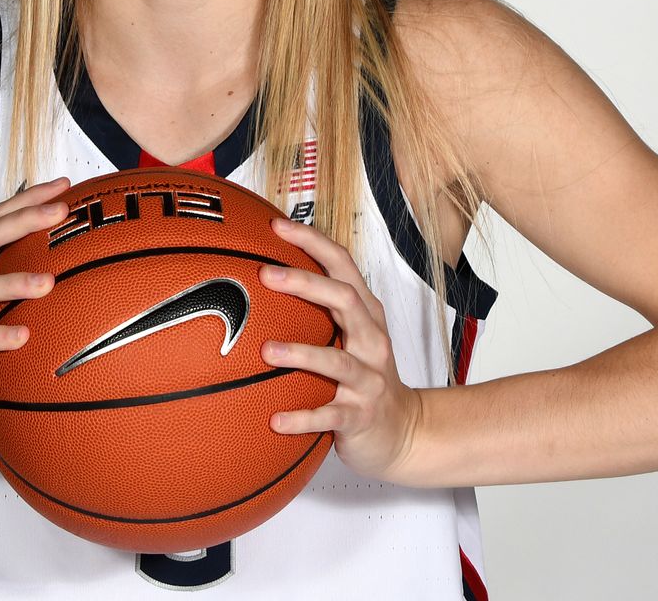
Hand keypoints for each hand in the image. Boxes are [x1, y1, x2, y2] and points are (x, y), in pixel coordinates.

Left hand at [257, 217, 423, 483]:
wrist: (402, 431)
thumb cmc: (364, 377)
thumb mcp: (348, 338)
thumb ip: (315, 311)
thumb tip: (255, 278)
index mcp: (366, 315)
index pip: (342, 266)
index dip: (312, 242)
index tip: (276, 226)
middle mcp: (372, 341)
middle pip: (345, 300)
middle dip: (305, 283)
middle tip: (265, 275)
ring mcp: (369, 378)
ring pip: (337, 361)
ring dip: (302, 354)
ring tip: (266, 351)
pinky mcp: (361, 415)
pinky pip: (330, 415)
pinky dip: (303, 418)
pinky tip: (275, 421)